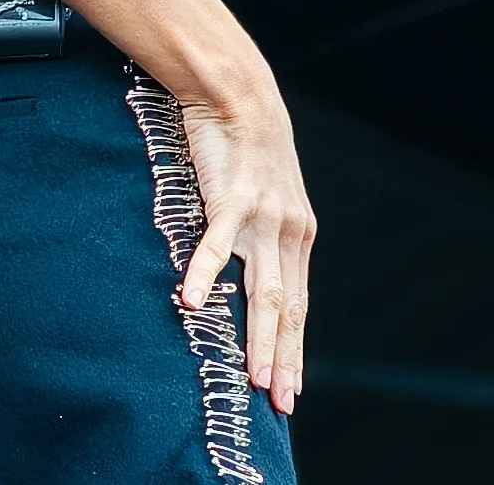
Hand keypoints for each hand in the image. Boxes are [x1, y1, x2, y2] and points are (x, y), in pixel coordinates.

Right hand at [174, 83, 315, 415]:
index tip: (291, 389)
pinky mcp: (231, 198)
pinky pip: (217, 245)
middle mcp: (288, 232)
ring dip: (259, 337)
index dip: (294, 348)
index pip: (298, 304)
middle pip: (288, 308)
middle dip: (284, 358)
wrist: (237, 92)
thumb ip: (263, 232)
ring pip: (264, 290)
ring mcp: (262, 217)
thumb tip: (250, 267)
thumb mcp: (265, 194)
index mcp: (297, 234)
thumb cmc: (244, 145)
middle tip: (280, 401)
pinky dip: (207, 276)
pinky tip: (194, 304)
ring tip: (254, 377)